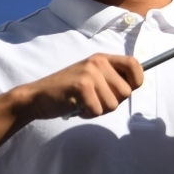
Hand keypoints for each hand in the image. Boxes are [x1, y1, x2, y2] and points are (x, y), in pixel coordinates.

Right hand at [20, 53, 143, 119]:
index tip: (126, 90)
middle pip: (126, 92)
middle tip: (94, 101)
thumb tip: (135, 85)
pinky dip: (88, 114)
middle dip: (112, 103)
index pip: (134, 64)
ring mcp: (89, 74)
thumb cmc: (68, 91)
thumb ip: (112, 79)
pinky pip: (98, 110)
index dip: (136, 80)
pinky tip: (76, 107)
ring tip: (84, 103)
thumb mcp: (92, 77)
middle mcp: (97, 63)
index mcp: (102, 59)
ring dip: (99, 110)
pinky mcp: (81, 87)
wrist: (37, 97)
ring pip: (113, 104)